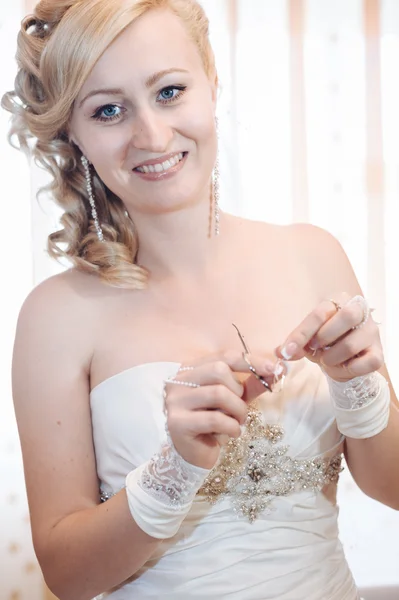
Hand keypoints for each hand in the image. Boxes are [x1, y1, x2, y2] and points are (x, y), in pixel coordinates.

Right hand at [164, 352, 283, 468]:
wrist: (195, 455)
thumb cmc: (215, 423)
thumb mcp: (236, 399)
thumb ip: (252, 383)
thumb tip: (278, 370)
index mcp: (191, 369)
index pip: (223, 356)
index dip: (250, 361)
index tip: (274, 368)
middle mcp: (177, 381)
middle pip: (219, 370)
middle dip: (238, 391)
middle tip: (240, 409)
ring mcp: (175, 401)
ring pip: (218, 393)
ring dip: (237, 411)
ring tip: (237, 422)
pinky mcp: (177, 423)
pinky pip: (215, 419)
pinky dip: (231, 427)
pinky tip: (231, 433)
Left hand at [276, 294, 383, 382]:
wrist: (346, 362)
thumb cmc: (326, 343)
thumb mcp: (308, 340)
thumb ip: (294, 345)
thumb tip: (279, 353)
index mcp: (339, 301)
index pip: (319, 313)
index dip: (301, 334)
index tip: (287, 351)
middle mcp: (360, 311)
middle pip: (347, 316)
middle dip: (324, 337)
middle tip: (315, 349)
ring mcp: (372, 332)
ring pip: (350, 345)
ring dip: (331, 359)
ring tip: (327, 360)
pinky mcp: (379, 353)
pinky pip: (364, 363)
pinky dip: (347, 370)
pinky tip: (343, 366)